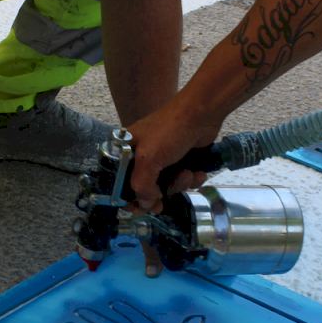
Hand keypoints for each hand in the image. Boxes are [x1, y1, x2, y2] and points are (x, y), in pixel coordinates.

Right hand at [126, 97, 219, 213]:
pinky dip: (190, 179)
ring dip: (178, 185)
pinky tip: (198, 173)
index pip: (118, 181)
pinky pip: (181, 179)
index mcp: (125, 151)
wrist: (202, 113)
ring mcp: (162, 158)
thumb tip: (145, 204)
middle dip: (157, 194)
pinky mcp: (180, 160)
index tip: (138, 209)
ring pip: (165, 185)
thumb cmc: (169, 131)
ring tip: (187, 174)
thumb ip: (141, 185)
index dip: (127, 197)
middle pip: (143, 187)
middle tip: (161, 205)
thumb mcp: (148, 158)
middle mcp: (141, 155)